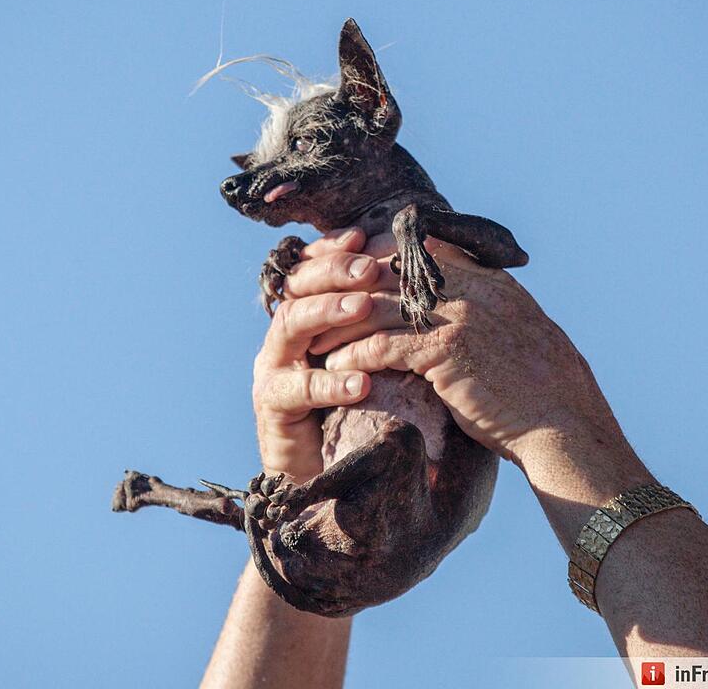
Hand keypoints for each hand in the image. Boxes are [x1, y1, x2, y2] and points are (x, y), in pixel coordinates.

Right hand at [252, 228, 381, 483]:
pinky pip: (295, 389)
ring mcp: (274, 369)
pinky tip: (360, 382)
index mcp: (310, 317)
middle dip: (334, 272)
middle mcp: (287, 336)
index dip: (335, 250)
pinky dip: (328, 383)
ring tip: (363, 307)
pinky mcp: (272, 408)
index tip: (366, 234)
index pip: (315, 270)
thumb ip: (398, 320)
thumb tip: (436, 269)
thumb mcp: (388, 356)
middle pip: (299, 287)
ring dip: (327, 312)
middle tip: (371, 268)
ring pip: (289, 325)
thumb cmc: (373, 410)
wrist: (338, 474)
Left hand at [305, 232, 625, 466]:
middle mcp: (471, 286)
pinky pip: (383, 346)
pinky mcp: (447, 351)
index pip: (413, 247)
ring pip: (377, 306)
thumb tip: (436, 302)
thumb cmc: (534, 388)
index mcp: (485, 276)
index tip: (340, 277)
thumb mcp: (511, 329)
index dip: (369, 258)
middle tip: (312, 305)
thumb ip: (477, 306)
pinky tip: (335, 369)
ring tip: (314, 341)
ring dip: (339, 325)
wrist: (565, 425)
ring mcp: (460, 315)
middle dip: (342, 287)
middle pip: (385, 270)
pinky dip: (353, 356)